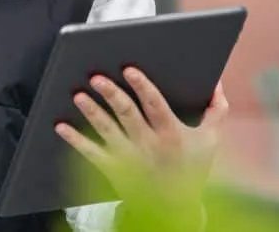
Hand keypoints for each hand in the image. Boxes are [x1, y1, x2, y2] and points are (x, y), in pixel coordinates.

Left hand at [55, 68, 228, 222]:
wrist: (175, 209)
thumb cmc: (192, 168)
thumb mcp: (210, 140)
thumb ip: (216, 110)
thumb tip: (217, 81)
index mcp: (171, 134)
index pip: (155, 105)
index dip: (143, 87)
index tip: (129, 69)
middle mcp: (149, 145)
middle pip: (127, 115)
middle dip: (112, 95)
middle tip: (96, 77)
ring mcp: (129, 158)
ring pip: (107, 131)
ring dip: (91, 112)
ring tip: (78, 95)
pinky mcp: (113, 170)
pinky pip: (91, 153)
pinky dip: (75, 140)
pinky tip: (60, 126)